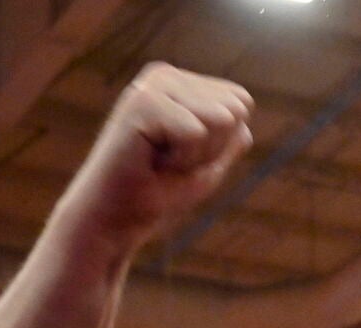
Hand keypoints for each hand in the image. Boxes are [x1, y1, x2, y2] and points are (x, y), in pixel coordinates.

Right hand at [58, 62, 254, 250]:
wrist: (116, 218)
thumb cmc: (160, 192)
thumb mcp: (208, 162)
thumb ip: (230, 136)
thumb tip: (243, 105)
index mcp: (181, 83)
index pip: (242, 103)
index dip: (223, 143)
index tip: (185, 156)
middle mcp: (165, 75)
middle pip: (236, 110)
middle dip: (212, 149)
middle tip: (170, 162)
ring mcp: (152, 85)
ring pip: (220, 119)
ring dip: (197, 155)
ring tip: (160, 161)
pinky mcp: (142, 102)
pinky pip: (197, 132)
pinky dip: (182, 160)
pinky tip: (151, 162)